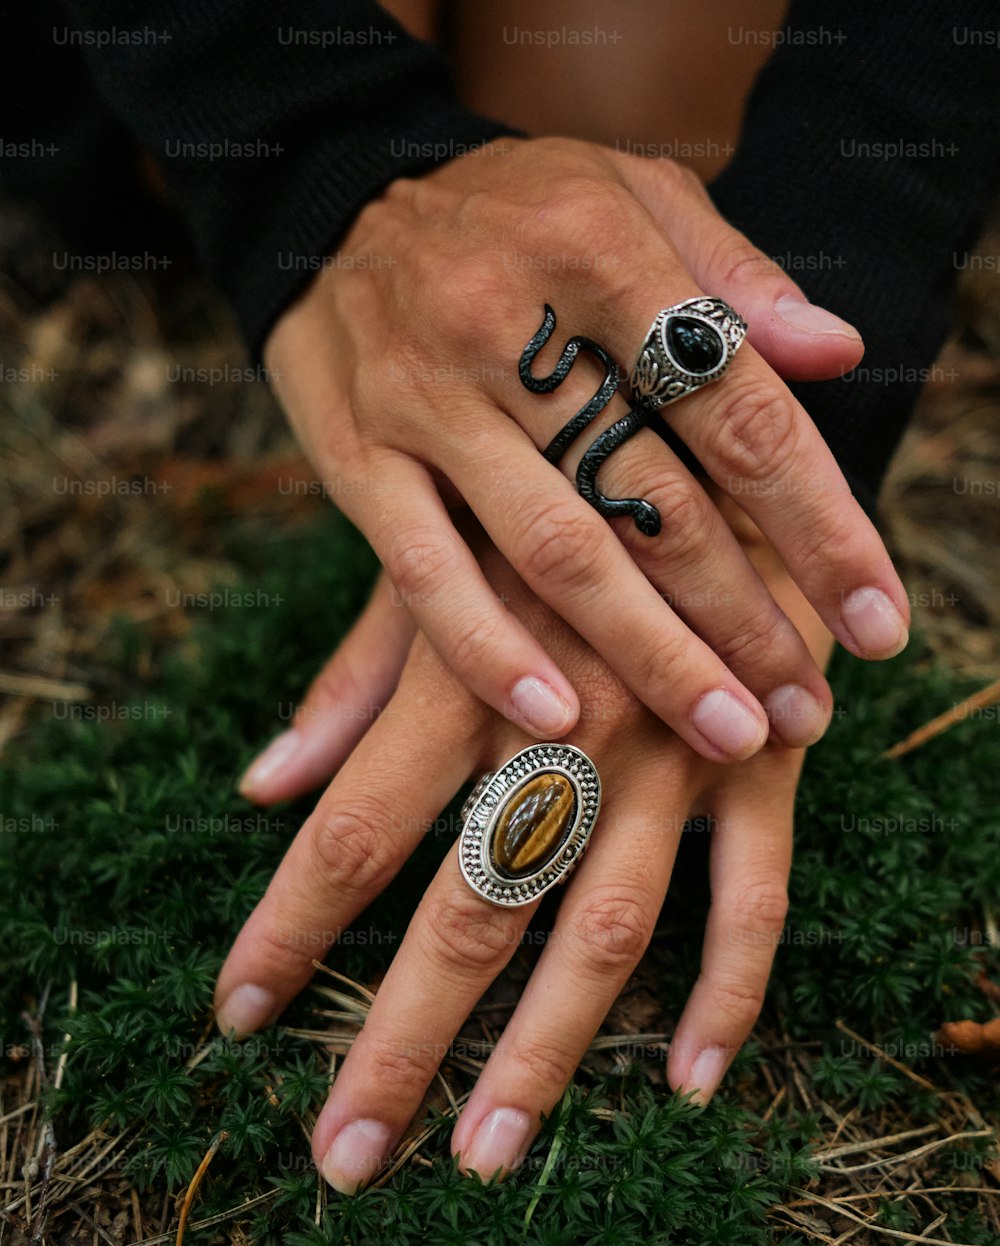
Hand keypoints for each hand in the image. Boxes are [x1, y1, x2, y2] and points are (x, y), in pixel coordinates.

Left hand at [217, 533, 830, 1190]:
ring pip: (605, 932)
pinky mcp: (770, 768)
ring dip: (543, 1054)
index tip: (234, 1013)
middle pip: (469, 914)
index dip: (287, 929)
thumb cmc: (561, 509)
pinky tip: (687, 1084)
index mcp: (473, 674)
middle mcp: (571, 729)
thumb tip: (262, 783)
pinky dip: (727, 995)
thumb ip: (357, 682)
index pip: (355, 830)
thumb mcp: (449, 566)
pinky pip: (756, 901)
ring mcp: (680, 755)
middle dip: (398, 1044)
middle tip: (344, 1159)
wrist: (726, 437)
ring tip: (485, 1156)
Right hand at [263, 134, 905, 769]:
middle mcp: (513, 324)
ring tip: (724, 734)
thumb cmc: (511, 214)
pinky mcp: (357, 455)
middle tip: (804, 707)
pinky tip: (557, 714)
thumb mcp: (630, 193)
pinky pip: (425, 570)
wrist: (330, 208)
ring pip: (556, 549)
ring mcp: (427, 397)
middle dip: (744, 617)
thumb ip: (732, 275)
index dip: (817, 521)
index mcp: (602, 249)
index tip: (876, 616)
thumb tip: (836, 352)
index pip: (737, 406)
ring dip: (649, 654)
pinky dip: (490, 649)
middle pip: (656, 496)